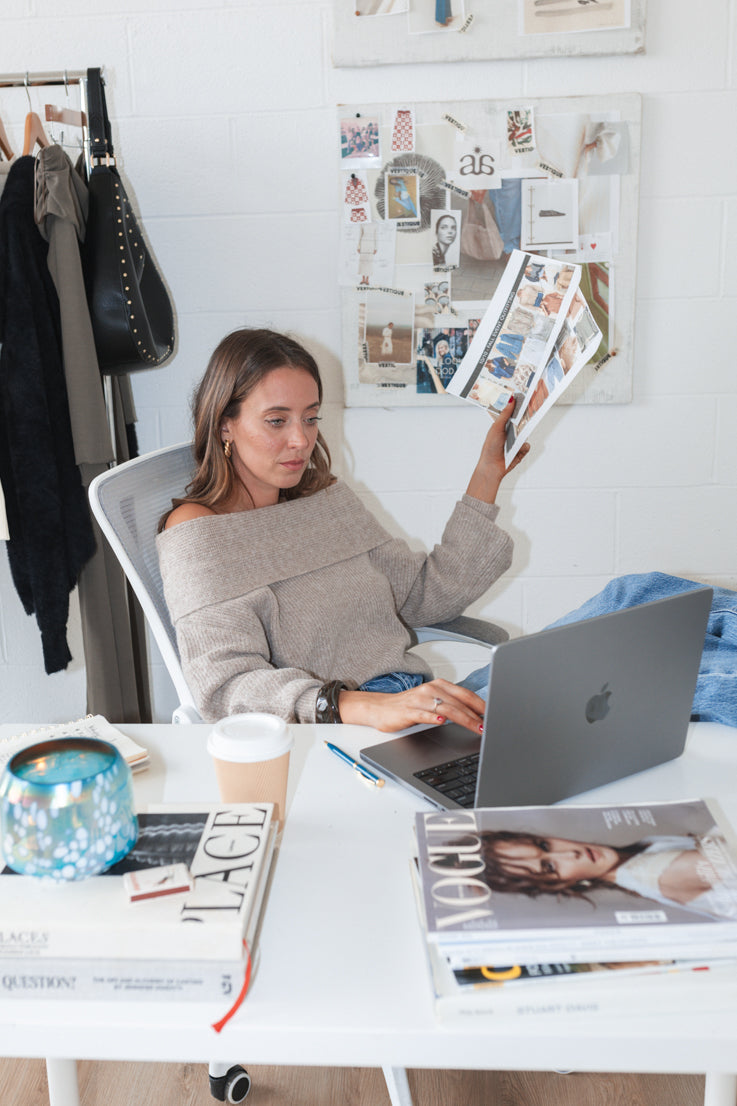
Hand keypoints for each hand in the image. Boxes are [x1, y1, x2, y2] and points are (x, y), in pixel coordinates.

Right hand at [337, 678, 484, 734]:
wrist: (380, 708)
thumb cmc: (408, 706)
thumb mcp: (433, 702)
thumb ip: (452, 706)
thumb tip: (476, 716)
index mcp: (440, 686)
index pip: (466, 694)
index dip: (481, 704)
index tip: (495, 715)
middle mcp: (431, 690)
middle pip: (459, 703)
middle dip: (476, 715)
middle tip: (489, 726)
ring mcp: (419, 700)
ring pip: (446, 708)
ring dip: (464, 719)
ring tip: (476, 727)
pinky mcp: (408, 711)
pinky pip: (423, 714)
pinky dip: (434, 718)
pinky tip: (442, 722)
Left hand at [466, 394, 529, 503]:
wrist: (491, 466)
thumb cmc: (490, 446)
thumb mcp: (496, 427)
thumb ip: (505, 414)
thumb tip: (511, 399)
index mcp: (504, 425)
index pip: (513, 413)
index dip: (519, 407)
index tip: (525, 397)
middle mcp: (511, 433)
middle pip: (522, 423)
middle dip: (527, 418)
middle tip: (532, 409)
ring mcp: (517, 442)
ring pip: (526, 434)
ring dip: (523, 435)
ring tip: (516, 438)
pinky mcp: (521, 451)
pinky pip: (527, 446)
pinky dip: (522, 448)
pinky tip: (516, 450)